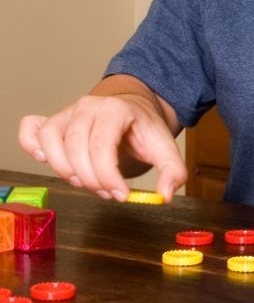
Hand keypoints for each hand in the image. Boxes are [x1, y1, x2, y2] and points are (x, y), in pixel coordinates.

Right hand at [19, 92, 186, 201]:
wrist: (132, 109)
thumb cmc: (143, 130)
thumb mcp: (165, 148)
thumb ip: (173, 171)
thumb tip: (165, 195)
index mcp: (116, 109)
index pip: (101, 147)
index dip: (108, 177)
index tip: (122, 195)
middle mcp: (88, 107)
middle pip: (75, 149)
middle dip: (91, 179)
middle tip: (109, 192)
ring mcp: (68, 113)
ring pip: (51, 144)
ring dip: (66, 171)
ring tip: (88, 181)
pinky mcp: (53, 122)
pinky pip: (31, 131)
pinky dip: (32, 147)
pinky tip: (48, 161)